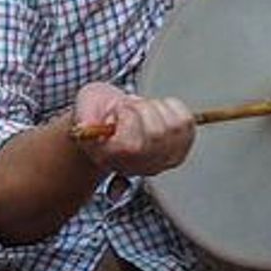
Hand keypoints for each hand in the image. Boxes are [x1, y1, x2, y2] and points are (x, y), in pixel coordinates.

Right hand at [72, 82, 194, 176]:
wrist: (112, 117)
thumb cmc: (100, 112)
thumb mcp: (85, 105)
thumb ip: (84, 115)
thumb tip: (85, 127)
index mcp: (111, 159)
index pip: (132, 145)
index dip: (127, 117)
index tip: (117, 111)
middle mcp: (139, 166)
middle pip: (157, 134)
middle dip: (143, 108)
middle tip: (129, 108)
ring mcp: (163, 160)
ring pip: (175, 126)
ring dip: (157, 107)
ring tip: (141, 111)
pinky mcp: (181, 147)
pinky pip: (187, 120)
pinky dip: (172, 107)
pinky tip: (156, 112)